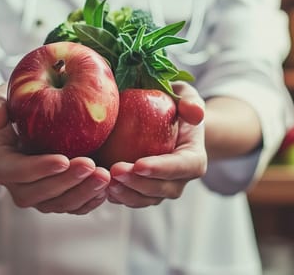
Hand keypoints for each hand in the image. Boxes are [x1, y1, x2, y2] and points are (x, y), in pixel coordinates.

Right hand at [0, 84, 110, 214]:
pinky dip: (90, 201)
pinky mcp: (58, 202)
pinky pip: (74, 208)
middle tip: (91, 165)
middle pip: (41, 193)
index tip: (64, 159)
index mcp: (1, 167)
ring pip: (60, 204)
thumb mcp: (3, 99)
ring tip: (104, 175)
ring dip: (83, 193)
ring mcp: (39, 199)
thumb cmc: (17, 107)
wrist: (30, 127)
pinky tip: (106, 188)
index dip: (40, 169)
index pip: (18, 172)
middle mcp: (17, 188)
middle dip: (67, 182)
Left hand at [107, 82, 206, 207]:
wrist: (164, 122)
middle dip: (138, 184)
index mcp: (193, 159)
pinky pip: (130, 199)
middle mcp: (179, 180)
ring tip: (105, 182)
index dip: (162, 169)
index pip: (182, 167)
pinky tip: (99, 186)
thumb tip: (194, 113)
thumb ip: (190, 101)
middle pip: (162, 189)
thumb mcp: (183, 95)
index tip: (139, 164)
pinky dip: (116, 195)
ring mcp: (160, 189)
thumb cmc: (173, 104)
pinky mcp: (142, 192)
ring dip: (125, 194)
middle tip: (115, 171)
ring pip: (144, 199)